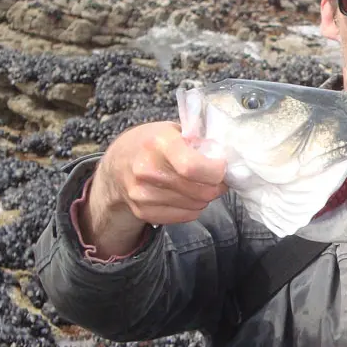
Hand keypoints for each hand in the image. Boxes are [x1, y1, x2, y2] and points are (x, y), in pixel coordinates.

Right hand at [92, 121, 227, 225]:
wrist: (116, 165)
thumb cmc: (152, 143)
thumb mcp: (173, 130)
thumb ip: (199, 140)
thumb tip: (230, 157)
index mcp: (158, 143)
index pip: (192, 167)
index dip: (216, 171)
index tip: (222, 166)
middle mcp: (147, 170)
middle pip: (202, 191)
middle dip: (217, 185)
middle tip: (215, 177)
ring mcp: (143, 194)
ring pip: (198, 205)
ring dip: (205, 196)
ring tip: (197, 183)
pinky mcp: (144, 212)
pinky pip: (186, 216)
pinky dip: (193, 207)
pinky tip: (186, 194)